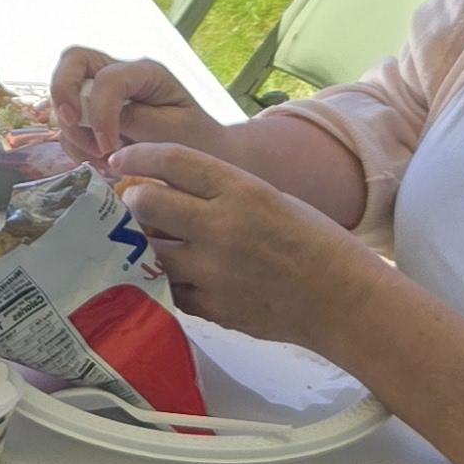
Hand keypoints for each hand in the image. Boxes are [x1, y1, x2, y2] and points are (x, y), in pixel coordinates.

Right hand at [50, 45, 228, 167]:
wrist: (204, 154)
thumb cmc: (195, 140)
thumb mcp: (172, 131)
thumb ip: (135, 121)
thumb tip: (99, 122)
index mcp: (146, 72)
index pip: (108, 78)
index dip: (100, 112)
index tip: (107, 147)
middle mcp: (121, 73)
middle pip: (73, 60)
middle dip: (63, 93)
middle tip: (73, 126)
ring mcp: (105, 92)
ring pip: (64, 95)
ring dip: (73, 131)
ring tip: (101, 158)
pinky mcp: (96, 113)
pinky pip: (69, 123)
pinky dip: (76, 144)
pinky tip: (100, 161)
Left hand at [105, 143, 379, 355]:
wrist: (342, 299)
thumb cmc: (312, 241)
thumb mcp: (270, 198)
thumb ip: (222, 192)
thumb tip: (170, 186)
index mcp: (242, 190)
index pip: (173, 161)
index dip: (138, 155)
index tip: (120, 160)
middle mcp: (222, 227)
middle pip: (148, 203)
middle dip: (133, 200)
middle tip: (131, 202)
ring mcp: (214, 271)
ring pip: (150, 251)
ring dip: (143, 243)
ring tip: (146, 240)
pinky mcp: (213, 307)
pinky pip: (169, 289)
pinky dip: (166, 280)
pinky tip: (172, 274)